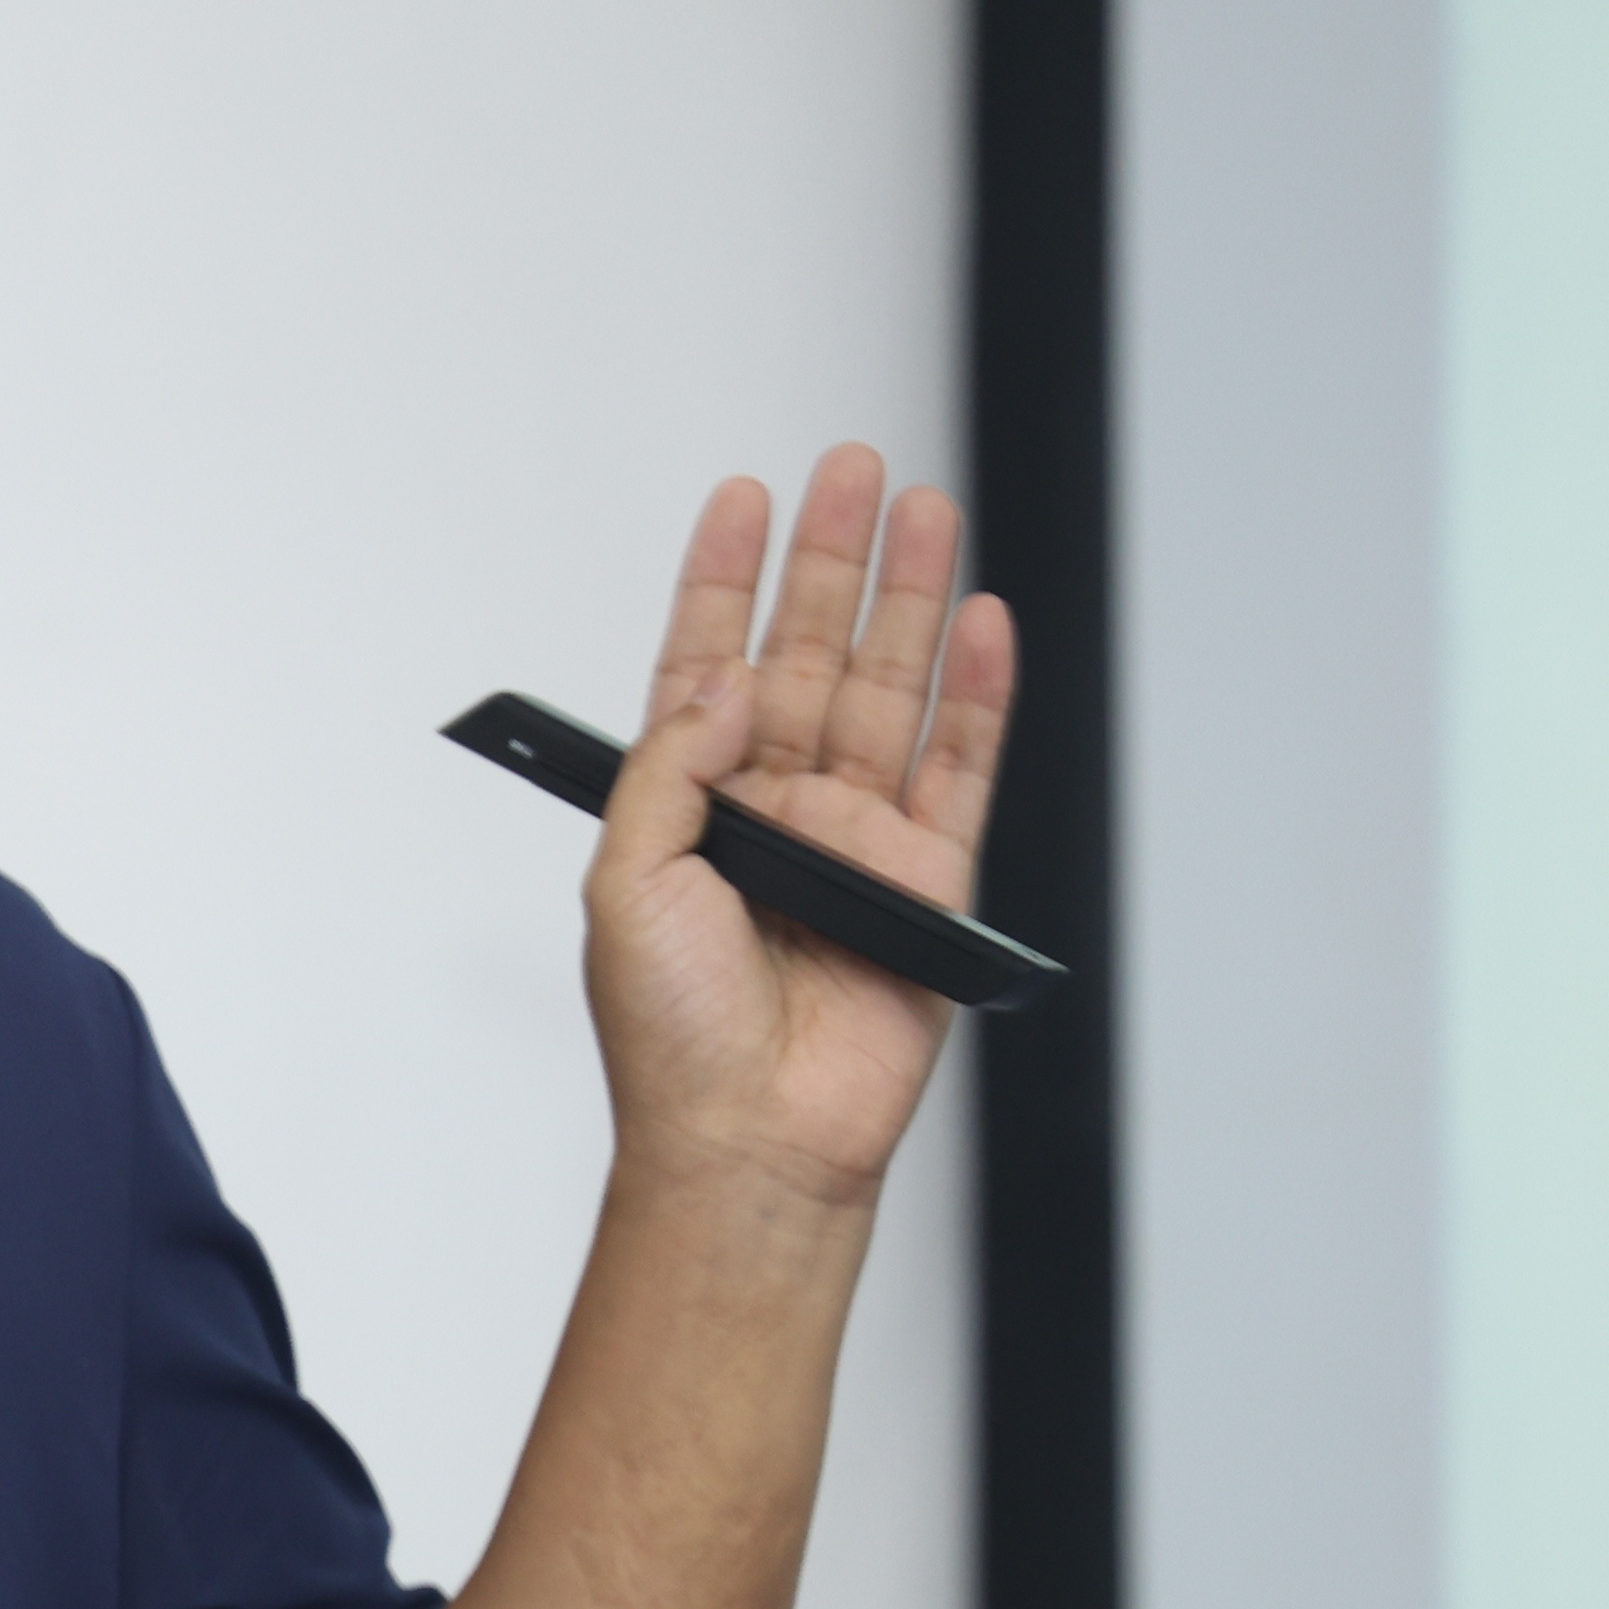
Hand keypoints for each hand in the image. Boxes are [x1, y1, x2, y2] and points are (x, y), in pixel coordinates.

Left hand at [586, 442, 1017, 1210]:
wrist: (749, 1141)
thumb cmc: (669, 1036)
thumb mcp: (625, 885)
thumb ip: (669, 771)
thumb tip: (728, 681)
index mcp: (691, 809)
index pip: (708, 665)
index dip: (726, 580)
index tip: (742, 495)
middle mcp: (776, 812)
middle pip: (814, 655)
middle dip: (834, 561)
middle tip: (854, 468)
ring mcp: (857, 842)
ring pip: (892, 693)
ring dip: (912, 600)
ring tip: (927, 507)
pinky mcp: (928, 882)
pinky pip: (960, 769)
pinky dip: (978, 695)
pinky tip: (983, 619)